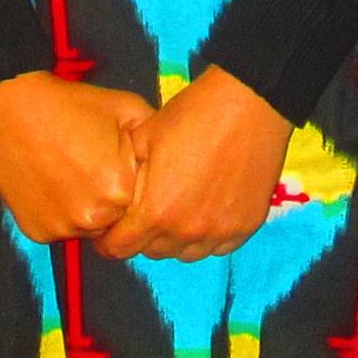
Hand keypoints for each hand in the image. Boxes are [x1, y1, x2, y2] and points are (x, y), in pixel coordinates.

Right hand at [0, 72, 154, 245]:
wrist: (10, 107)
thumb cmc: (72, 105)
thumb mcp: (127, 109)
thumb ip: (155, 138)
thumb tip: (174, 159)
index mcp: (119, 192)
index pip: (142, 203)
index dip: (132, 180)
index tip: (118, 161)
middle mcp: (91, 219)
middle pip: (116, 219)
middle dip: (112, 199)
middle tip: (93, 166)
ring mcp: (60, 228)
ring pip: (88, 227)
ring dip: (87, 208)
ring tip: (72, 171)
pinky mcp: (36, 232)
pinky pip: (60, 228)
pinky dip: (60, 212)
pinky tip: (53, 181)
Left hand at [102, 68, 290, 262]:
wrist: (248, 104)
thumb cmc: (192, 115)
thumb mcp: (144, 137)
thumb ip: (126, 173)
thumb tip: (113, 190)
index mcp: (156, 211)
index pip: (120, 248)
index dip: (108, 241)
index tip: (110, 232)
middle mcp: (187, 231)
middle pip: (153, 252)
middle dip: (143, 236)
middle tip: (146, 213)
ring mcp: (220, 231)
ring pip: (186, 253)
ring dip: (176, 238)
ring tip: (177, 211)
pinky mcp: (246, 226)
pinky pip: (219, 246)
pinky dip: (208, 235)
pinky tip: (206, 211)